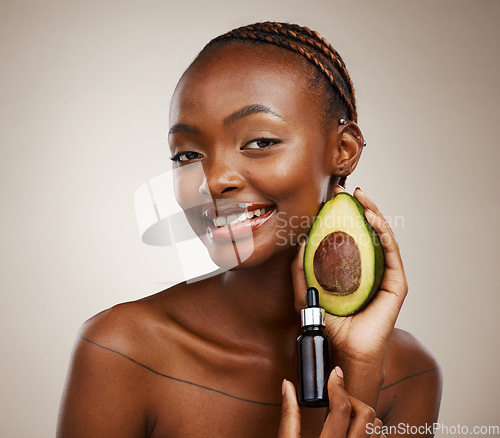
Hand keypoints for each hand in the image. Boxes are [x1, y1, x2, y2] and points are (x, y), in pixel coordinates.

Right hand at [278, 366, 385, 437]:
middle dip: (352, 400)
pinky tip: (354, 433)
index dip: (338, 385)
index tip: (334, 374)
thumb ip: (289, 416)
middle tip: (337, 400)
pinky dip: (370, 432)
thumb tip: (287, 386)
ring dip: (364, 416)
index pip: (341, 408)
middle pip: (366, 414)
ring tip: (345, 417)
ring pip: (377, 428)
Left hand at [292, 186, 407, 367]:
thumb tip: (299, 241)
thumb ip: (300, 269)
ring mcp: (385, 274)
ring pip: (382, 235)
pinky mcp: (396, 283)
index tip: (330, 197)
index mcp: (353, 267)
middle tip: (344, 189)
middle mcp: (371, 267)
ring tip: (360, 196)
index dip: (343, 214)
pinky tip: (372, 219)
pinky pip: (391, 252)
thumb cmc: (329, 322)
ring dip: (373, 212)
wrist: (345, 349)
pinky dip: (383, 233)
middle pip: (367, 230)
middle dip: (358, 206)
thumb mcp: (306, 291)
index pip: (351, 234)